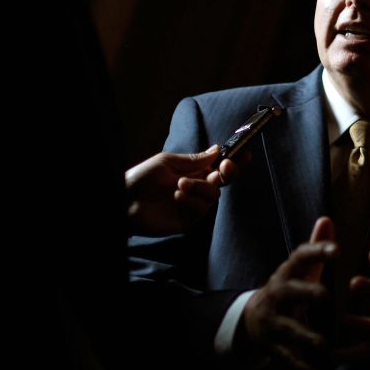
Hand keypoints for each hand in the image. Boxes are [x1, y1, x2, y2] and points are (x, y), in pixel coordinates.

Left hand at [125, 145, 239, 235]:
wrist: (124, 202)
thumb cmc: (141, 178)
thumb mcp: (167, 162)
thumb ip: (194, 160)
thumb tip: (217, 149)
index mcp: (192, 171)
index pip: (218, 166)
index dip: (233, 161)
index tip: (245, 154)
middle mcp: (196, 187)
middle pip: (223, 181)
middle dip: (227, 173)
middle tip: (223, 168)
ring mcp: (193, 204)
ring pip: (213, 194)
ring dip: (200, 187)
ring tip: (179, 185)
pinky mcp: (189, 220)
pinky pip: (202, 209)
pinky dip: (192, 201)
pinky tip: (177, 197)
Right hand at [243, 217, 336, 369]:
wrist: (250, 320)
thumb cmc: (286, 290)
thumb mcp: (297, 270)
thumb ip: (315, 248)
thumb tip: (327, 219)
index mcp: (287, 274)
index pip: (300, 258)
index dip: (317, 252)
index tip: (338, 250)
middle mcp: (277, 295)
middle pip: (290, 292)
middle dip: (306, 293)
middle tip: (326, 296)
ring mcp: (272, 321)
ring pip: (287, 328)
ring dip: (304, 336)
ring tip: (323, 344)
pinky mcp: (272, 345)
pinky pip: (284, 356)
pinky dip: (297, 365)